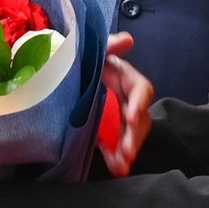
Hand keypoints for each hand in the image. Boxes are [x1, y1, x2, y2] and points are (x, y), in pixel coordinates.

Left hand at [99, 32, 153, 176]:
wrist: (67, 73)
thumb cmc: (86, 59)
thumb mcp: (95, 49)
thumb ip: (109, 45)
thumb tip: (127, 40)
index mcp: (126, 77)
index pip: (142, 89)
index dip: (140, 103)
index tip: (132, 118)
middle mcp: (127, 97)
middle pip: (139, 118)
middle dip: (135, 136)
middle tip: (127, 151)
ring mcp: (119, 115)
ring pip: (131, 134)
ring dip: (127, 150)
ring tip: (120, 165)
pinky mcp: (109, 128)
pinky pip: (116, 143)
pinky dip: (116, 156)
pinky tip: (114, 167)